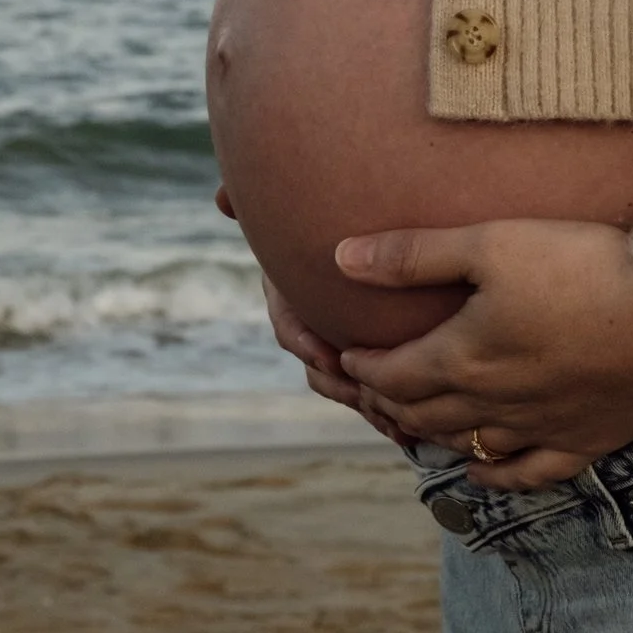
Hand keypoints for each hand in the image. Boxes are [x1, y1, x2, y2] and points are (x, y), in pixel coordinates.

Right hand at [226, 185, 416, 450]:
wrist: (410, 230)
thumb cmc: (350, 210)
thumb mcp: (315, 206)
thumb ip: (265, 202)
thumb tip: (219, 200)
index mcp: (302, 294)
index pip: (290, 324)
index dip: (304, 341)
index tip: (325, 353)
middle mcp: (324, 325)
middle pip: (321, 368)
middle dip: (341, 386)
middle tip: (366, 393)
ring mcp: (353, 347)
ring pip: (352, 389)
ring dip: (369, 407)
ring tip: (394, 420)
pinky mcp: (385, 362)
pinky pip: (384, 398)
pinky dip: (395, 415)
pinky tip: (413, 433)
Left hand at [334, 219, 632, 491]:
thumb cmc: (585, 266)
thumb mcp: (493, 242)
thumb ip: (414, 255)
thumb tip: (340, 260)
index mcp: (464, 358)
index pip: (391, 376)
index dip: (361, 367)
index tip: (345, 354)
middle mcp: (494, 405)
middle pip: (422, 415)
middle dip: (386, 402)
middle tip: (369, 387)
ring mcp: (541, 429)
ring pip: (467, 445)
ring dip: (431, 434)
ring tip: (411, 419)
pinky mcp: (587, 439)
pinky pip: (530, 473)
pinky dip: (496, 474)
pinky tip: (480, 469)